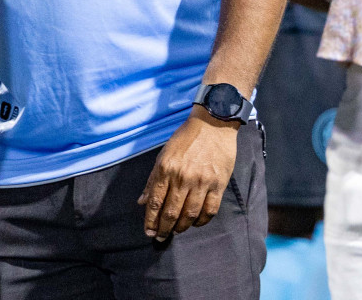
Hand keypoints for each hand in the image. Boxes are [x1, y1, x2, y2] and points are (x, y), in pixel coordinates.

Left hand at [138, 108, 238, 239]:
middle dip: (164, 229)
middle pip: (171, 212)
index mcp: (166, 169)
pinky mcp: (219, 184)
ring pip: (190, 214)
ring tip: (177, 231)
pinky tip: (195, 222)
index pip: (155, 201)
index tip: (149, 232)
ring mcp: (202, 181)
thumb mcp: (163, 154)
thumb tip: (142, 202)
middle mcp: (182, 177)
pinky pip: (210, 210)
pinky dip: (202, 221)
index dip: (150, 220)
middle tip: (161, 237)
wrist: (212, 124)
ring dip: (182, 227)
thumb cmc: (185, 139)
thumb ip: (152, 179)